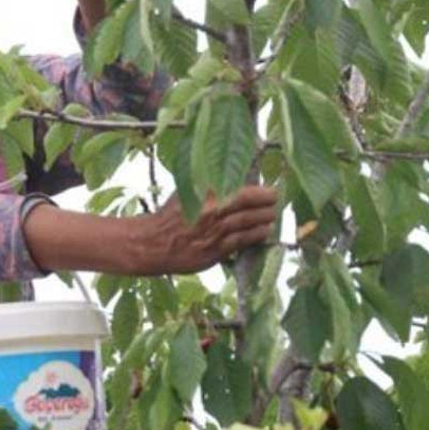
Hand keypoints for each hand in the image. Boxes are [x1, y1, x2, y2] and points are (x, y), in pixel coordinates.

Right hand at [135, 185, 278, 274]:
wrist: (152, 243)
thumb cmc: (171, 215)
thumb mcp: (186, 192)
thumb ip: (209, 186)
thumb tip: (236, 178)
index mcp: (203, 193)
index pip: (241, 190)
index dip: (261, 191)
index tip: (271, 191)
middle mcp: (210, 212)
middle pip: (248, 205)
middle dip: (267, 204)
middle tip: (276, 202)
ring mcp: (213, 232)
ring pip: (248, 224)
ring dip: (265, 219)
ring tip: (272, 216)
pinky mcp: (214, 251)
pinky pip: (241, 242)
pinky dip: (255, 236)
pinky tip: (263, 232)